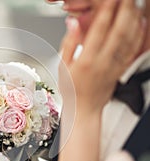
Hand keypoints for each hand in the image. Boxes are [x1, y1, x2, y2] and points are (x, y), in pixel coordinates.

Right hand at [59, 0, 145, 114]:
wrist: (84, 108)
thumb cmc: (72, 89)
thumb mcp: (62, 66)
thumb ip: (68, 43)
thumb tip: (72, 24)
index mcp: (86, 60)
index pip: (98, 31)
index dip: (105, 12)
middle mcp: (103, 62)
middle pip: (118, 31)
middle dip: (123, 10)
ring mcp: (115, 66)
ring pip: (129, 39)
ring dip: (133, 19)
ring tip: (133, 5)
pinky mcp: (121, 70)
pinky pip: (133, 50)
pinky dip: (139, 35)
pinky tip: (140, 23)